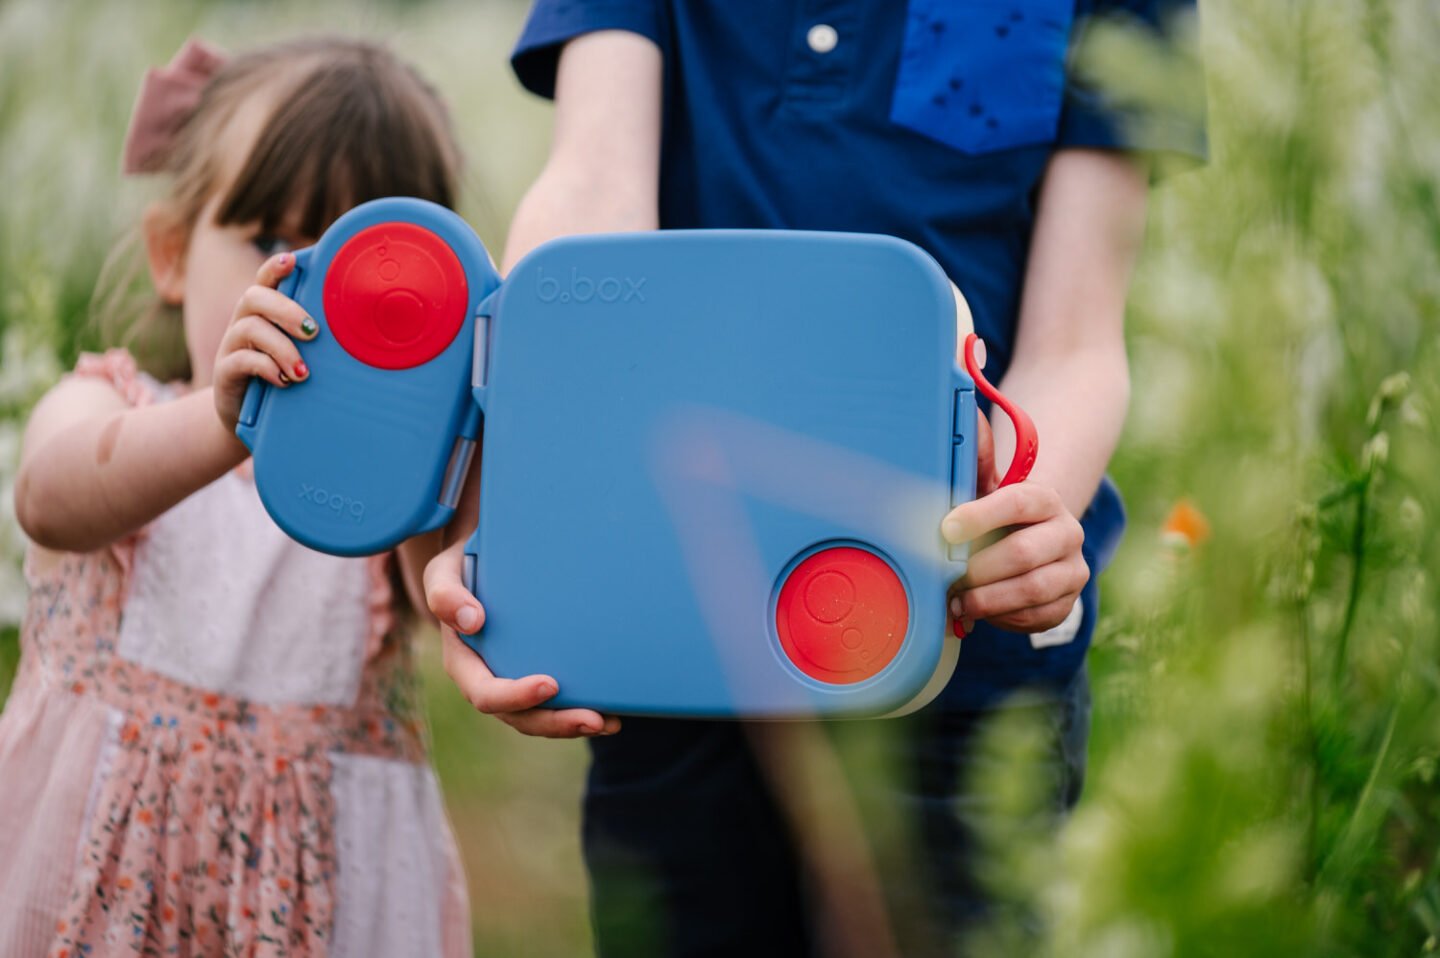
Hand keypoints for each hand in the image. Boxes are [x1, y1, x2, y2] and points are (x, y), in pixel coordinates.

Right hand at [212, 252, 316, 432]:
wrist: (248, 414)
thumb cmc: (284, 374)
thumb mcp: (302, 352)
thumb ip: (317, 337)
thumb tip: (360, 329)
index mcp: (264, 311)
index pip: (266, 279)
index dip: (276, 267)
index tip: (292, 260)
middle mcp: (244, 321)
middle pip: (255, 297)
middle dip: (286, 309)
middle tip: (313, 331)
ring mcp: (232, 345)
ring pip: (250, 328)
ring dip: (282, 347)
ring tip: (304, 372)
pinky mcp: (225, 371)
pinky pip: (241, 361)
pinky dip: (266, 368)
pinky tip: (285, 381)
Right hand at [424, 538, 621, 737]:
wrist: (481, 564)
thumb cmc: (462, 568)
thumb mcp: (443, 573)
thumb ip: (446, 594)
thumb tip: (472, 621)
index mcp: (464, 663)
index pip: (486, 694)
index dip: (516, 696)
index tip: (551, 684)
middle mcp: (488, 681)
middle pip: (520, 716)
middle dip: (556, 722)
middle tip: (594, 720)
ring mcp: (513, 682)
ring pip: (541, 717)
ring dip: (573, 724)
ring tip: (610, 723)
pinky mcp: (536, 675)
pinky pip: (557, 703)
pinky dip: (582, 708)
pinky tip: (613, 711)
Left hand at [941, 411, 1087, 633]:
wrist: (1024, 551)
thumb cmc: (992, 518)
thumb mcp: (982, 489)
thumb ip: (973, 457)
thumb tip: (963, 408)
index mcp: (1043, 499)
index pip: (1017, 502)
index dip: (980, 516)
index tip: (945, 529)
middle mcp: (1066, 532)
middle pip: (1022, 553)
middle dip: (978, 569)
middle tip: (946, 576)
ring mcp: (1073, 569)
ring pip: (1032, 588)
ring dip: (987, 598)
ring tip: (957, 601)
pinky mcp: (1069, 602)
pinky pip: (1037, 616)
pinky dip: (1003, 617)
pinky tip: (979, 612)